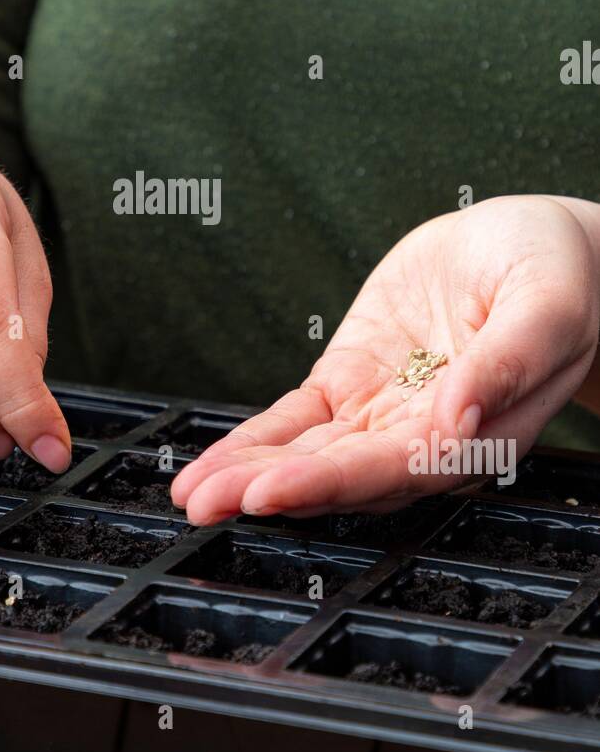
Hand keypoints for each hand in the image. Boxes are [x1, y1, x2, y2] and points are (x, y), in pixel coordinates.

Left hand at [171, 196, 599, 523]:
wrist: (539, 247)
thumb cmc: (560, 277)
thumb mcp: (546, 309)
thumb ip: (504, 365)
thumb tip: (457, 420)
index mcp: (476, 433)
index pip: (393, 470)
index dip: (328, 484)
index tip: (268, 492)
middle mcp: (424, 436)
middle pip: (338, 476)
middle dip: (268, 490)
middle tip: (205, 504)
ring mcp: (384, 412)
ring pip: (309, 454)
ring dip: (249, 474)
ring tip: (191, 495)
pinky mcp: (354, 381)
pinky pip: (299, 420)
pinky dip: (255, 439)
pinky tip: (214, 462)